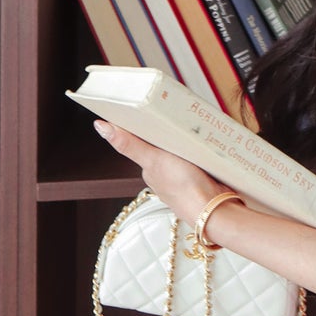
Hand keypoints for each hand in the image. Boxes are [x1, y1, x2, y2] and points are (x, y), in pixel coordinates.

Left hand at [94, 120, 234, 228]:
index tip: (154, 107)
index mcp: (151, 169)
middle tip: (181, 111)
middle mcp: (167, 174)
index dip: (150, 125)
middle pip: (168, 144)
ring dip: (192, 139)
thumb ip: (129, 144)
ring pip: (186, 149)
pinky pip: (203, 156)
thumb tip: (100, 127)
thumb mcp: (153, 159)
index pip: (147, 141)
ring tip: (198, 125)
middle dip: (174, 130)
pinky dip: (206, 148)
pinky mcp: (205, 175)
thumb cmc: (183, 188)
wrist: (214, 208)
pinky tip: (210, 142)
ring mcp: (187, 175)